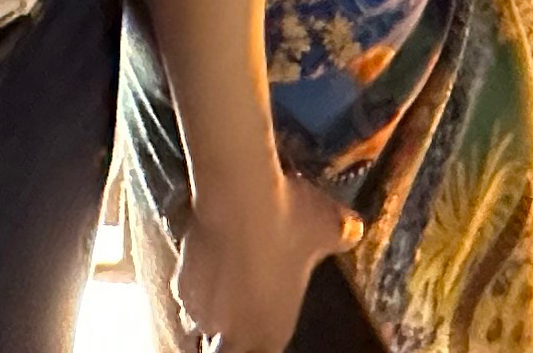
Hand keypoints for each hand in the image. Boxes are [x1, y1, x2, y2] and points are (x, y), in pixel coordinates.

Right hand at [169, 169, 356, 352]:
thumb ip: (343, 236)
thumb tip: (353, 230)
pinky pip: (187, 293)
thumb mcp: (329, 228)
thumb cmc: (288, 219)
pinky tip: (208, 257)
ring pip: (202, 322)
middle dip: (231, 336)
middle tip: (239, 310)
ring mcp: (203, 310)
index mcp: (272, 331)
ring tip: (224, 281)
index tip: (268, 322)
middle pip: (227, 349)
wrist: (239, 195)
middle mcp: (234, 330)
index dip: (266, 341)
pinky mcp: (180, 284)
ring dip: (212, 310)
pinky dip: (195, 281)